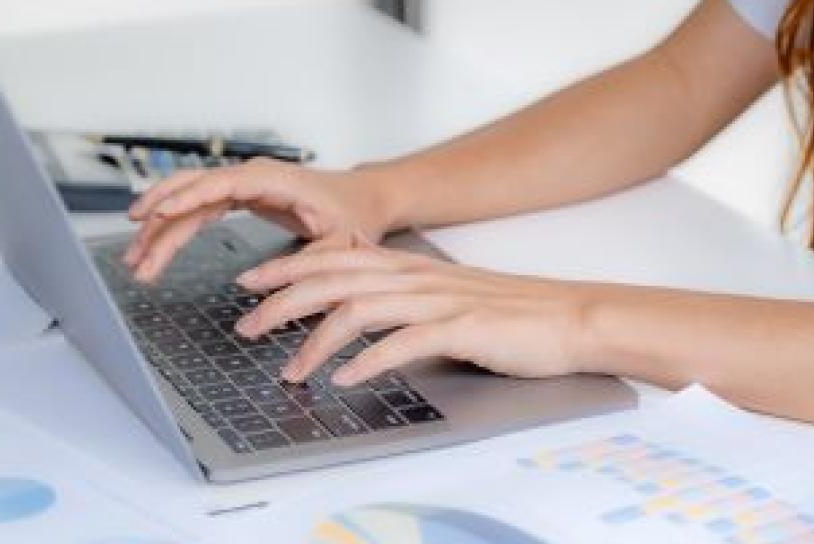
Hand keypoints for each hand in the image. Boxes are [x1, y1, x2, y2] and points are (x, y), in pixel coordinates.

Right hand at [124, 158, 392, 281]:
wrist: (363, 199)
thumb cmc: (353, 216)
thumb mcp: (338, 247)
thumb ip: (301, 267)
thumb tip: (250, 287)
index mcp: (274, 179)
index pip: (221, 183)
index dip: (187, 196)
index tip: (158, 214)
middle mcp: (251, 175)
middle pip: (192, 190)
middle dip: (159, 223)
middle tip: (137, 259)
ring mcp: (241, 183)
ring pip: (186, 197)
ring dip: (157, 225)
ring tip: (134, 259)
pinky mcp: (237, 195)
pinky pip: (196, 206)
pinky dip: (173, 225)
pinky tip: (152, 244)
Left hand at [232, 244, 595, 385]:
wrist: (568, 317)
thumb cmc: (506, 313)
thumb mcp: (441, 297)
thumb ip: (398, 300)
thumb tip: (353, 314)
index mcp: (407, 267)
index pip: (332, 259)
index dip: (285, 268)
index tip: (249, 283)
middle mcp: (414, 277)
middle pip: (332, 279)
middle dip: (281, 302)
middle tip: (245, 326)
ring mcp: (436, 301)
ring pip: (358, 309)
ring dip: (315, 342)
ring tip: (289, 371)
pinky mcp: (460, 328)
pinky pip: (403, 343)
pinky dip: (368, 362)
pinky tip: (346, 380)